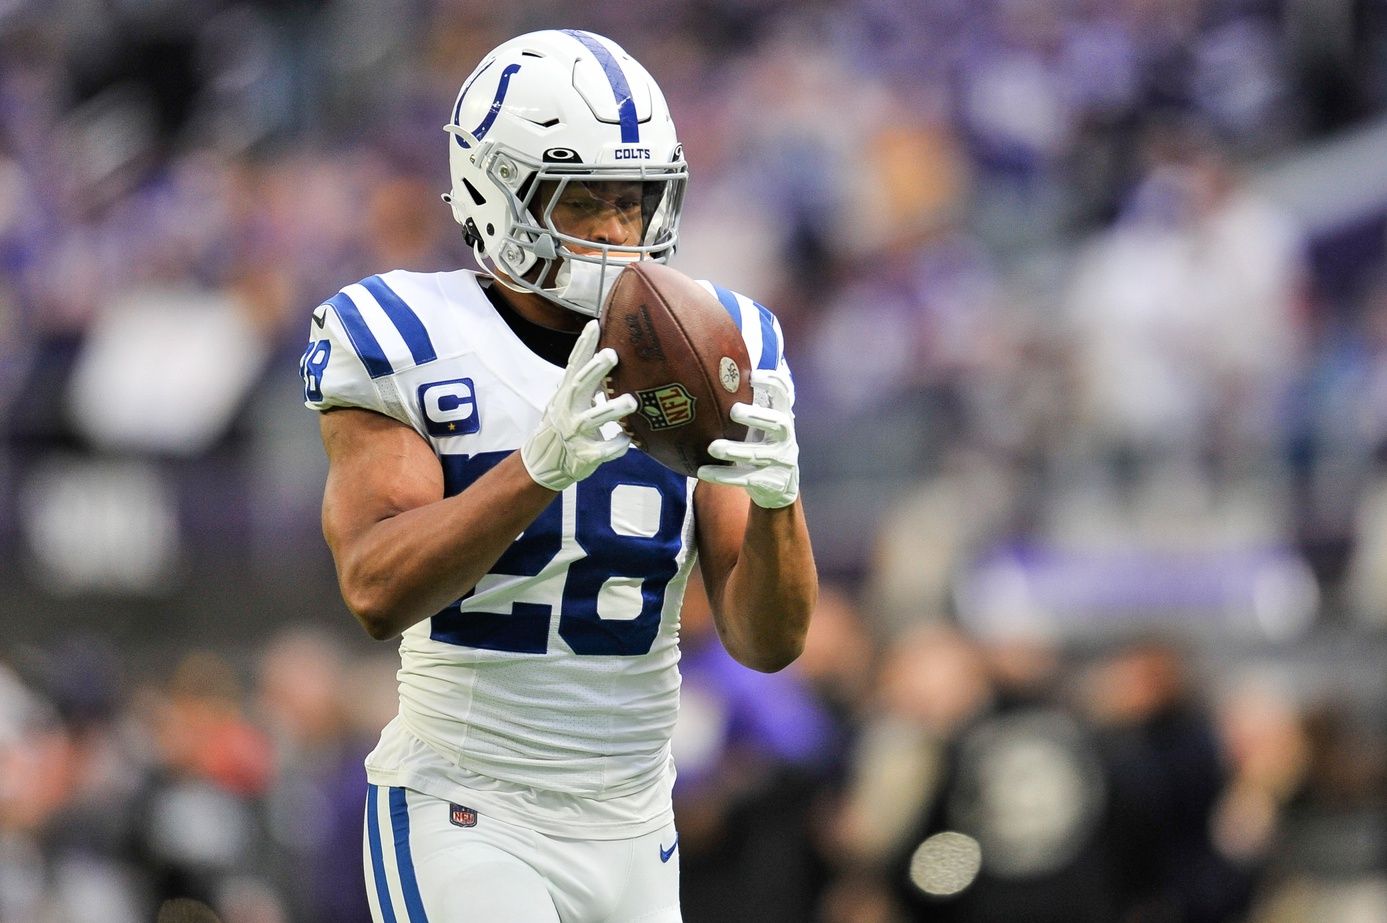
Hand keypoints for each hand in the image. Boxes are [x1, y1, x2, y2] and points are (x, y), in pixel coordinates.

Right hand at [522, 320, 637, 490]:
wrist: (544, 463)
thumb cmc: (563, 425)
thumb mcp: (567, 400)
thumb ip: (584, 381)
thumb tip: (602, 351)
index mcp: (566, 395)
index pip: (574, 365)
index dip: (583, 345)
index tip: (594, 325)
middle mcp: (568, 410)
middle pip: (579, 386)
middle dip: (595, 370)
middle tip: (612, 354)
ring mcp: (574, 433)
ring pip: (592, 419)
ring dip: (612, 409)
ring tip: (631, 401)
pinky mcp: (583, 455)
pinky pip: (603, 450)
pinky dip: (617, 445)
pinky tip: (628, 440)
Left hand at [697, 368, 799, 508]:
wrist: (778, 488)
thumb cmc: (762, 447)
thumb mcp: (762, 426)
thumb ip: (750, 405)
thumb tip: (714, 372)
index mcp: (783, 417)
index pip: (784, 393)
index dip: (771, 382)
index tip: (751, 375)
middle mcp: (786, 438)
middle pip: (778, 423)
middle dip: (757, 415)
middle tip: (734, 411)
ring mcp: (781, 461)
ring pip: (757, 454)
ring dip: (734, 450)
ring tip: (712, 447)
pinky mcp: (771, 482)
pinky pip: (746, 478)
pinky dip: (723, 475)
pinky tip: (703, 471)